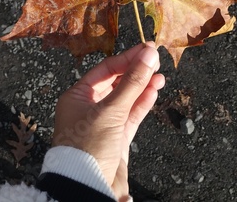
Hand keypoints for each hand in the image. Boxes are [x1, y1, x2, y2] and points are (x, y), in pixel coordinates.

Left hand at [52, 42, 164, 200]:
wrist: (86, 189)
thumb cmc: (87, 148)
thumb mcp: (110, 110)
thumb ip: (132, 82)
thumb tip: (148, 54)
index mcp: (77, 96)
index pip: (105, 69)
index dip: (127, 58)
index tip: (146, 49)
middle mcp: (89, 107)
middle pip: (116, 82)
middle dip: (136, 71)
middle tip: (155, 60)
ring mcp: (104, 123)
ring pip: (126, 98)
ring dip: (142, 86)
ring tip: (159, 75)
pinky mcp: (116, 138)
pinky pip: (131, 115)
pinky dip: (143, 103)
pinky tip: (154, 91)